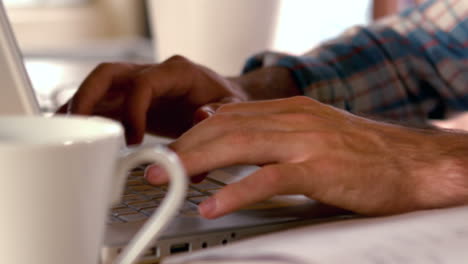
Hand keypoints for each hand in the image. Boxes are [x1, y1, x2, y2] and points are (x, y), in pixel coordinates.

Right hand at [58, 55, 246, 143]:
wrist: (219, 97)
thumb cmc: (223, 98)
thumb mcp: (231, 105)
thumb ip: (218, 111)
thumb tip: (201, 117)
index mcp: (177, 72)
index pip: (143, 83)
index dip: (132, 110)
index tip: (133, 140)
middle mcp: (152, 74)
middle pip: (108, 74)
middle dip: (87, 97)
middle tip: (78, 127)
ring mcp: (138, 85)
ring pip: (99, 86)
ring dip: (80, 108)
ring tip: (67, 133)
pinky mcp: (131, 100)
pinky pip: (103, 103)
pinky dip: (88, 117)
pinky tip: (78, 133)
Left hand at [146, 96, 467, 217]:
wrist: (410, 163)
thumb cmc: (360, 153)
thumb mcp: (310, 131)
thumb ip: (270, 130)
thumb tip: (226, 128)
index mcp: (290, 110)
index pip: (229, 116)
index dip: (194, 133)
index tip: (172, 151)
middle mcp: (293, 119)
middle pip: (225, 128)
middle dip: (185, 147)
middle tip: (157, 167)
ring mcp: (305, 142)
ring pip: (238, 146)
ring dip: (198, 162)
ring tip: (169, 179)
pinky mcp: (319, 169)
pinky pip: (268, 179)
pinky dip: (236, 191)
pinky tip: (214, 204)